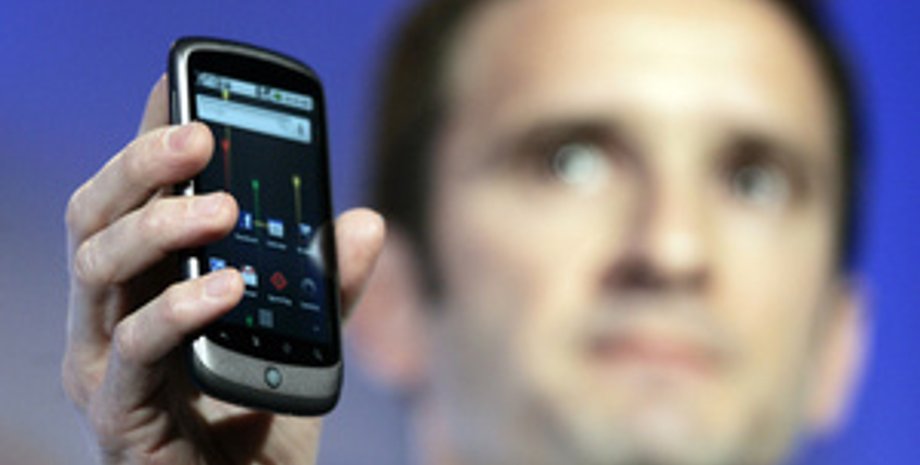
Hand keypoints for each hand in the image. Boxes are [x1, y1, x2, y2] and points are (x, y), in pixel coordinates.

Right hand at [61, 75, 384, 464]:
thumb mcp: (301, 340)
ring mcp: (104, 366)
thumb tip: (367, 223)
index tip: (180, 90)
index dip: (146, 141)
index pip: (130, 199)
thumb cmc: (258, 425)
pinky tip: (228, 286)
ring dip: (158, 226)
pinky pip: (136, 348)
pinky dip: (178, 309)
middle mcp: (110, 317)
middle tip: (196, 134)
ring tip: (219, 207)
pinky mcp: (119, 414)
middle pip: (96, 218)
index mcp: (144, 288)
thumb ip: (328, 285)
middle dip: (142, 166)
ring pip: (98, 269)